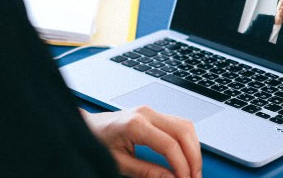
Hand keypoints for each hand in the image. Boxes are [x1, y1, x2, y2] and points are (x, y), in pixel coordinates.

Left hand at [80, 106, 201, 177]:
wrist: (87, 126)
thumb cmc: (97, 141)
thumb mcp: (119, 163)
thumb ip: (146, 172)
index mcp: (135, 124)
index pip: (170, 145)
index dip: (182, 165)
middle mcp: (146, 113)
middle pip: (183, 132)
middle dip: (193, 157)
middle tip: (195, 177)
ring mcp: (151, 111)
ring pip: (185, 125)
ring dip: (193, 148)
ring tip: (193, 170)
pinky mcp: (153, 114)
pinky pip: (179, 124)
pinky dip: (187, 141)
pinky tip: (186, 156)